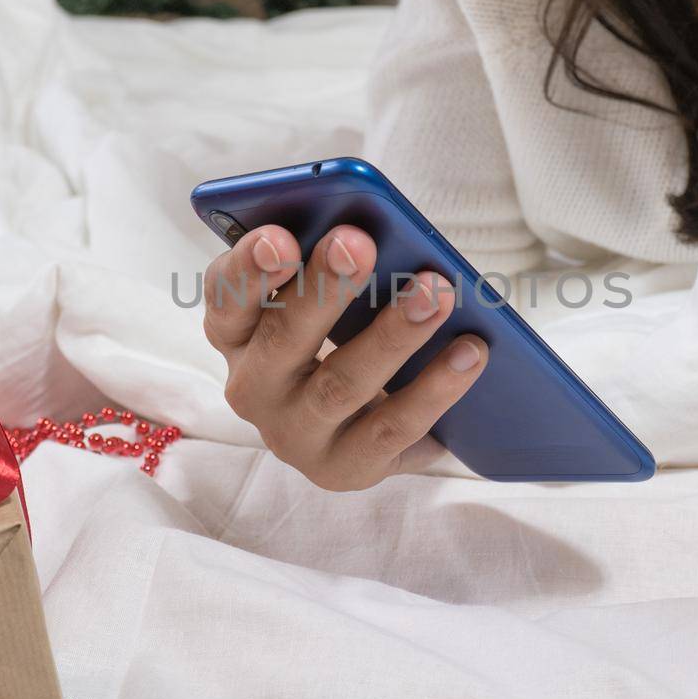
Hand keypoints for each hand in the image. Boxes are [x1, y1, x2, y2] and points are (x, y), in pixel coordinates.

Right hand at [201, 222, 487, 490]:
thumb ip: (328, 265)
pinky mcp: (343, 469)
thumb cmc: (339, 338)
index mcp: (237, 334)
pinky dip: (435, 388)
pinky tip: (470, 352)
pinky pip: (393, 428)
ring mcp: (294, 435)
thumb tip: (372, 230)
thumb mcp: (321, 301)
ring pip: (341, 384)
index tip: (281, 236)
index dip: (249, 268)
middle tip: (360, 243)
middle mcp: (253, 388)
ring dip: (392, 335)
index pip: (227, 297)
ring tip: (438, 292)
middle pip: (283, 337)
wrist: (359, 429)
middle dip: (324, 288)